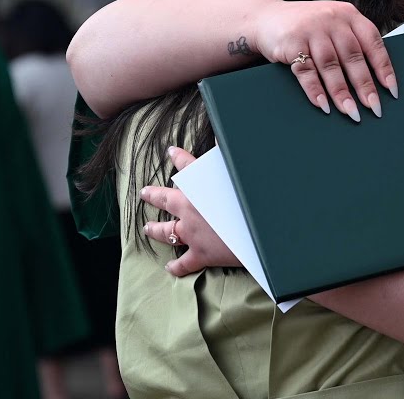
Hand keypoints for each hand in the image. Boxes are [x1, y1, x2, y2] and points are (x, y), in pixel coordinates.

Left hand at [140, 147, 240, 276]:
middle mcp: (190, 208)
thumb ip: (228, 156)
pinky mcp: (201, 254)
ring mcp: (192, 233)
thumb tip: (222, 136)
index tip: (171, 152)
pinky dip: (176, 267)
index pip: (187, 167)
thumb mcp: (240, 174)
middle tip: (145, 193)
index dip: (179, 157)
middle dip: (154, 195)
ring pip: (167, 231)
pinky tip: (169, 268)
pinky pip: (184, 263)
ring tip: (148, 227)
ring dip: (156, 229)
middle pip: (166, 199)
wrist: (258, 233)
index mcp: (200, 186)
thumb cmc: (251, 202)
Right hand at [247, 0, 396, 121]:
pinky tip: (323, 105)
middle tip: (373, 108)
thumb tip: (376, 82)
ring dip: (341, 92)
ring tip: (351, 112)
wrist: (265, 17)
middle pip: (353, 56)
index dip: (384, 68)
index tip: (391, 91)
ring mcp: (310, 29)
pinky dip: (315, 91)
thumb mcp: (333, 26)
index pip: (373, 42)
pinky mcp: (291, 42)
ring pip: (331, 65)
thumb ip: (352, 43)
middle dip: (365, 86)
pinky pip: (306, 71)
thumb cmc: (307, 27)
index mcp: (349, 14)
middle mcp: (332, 19)